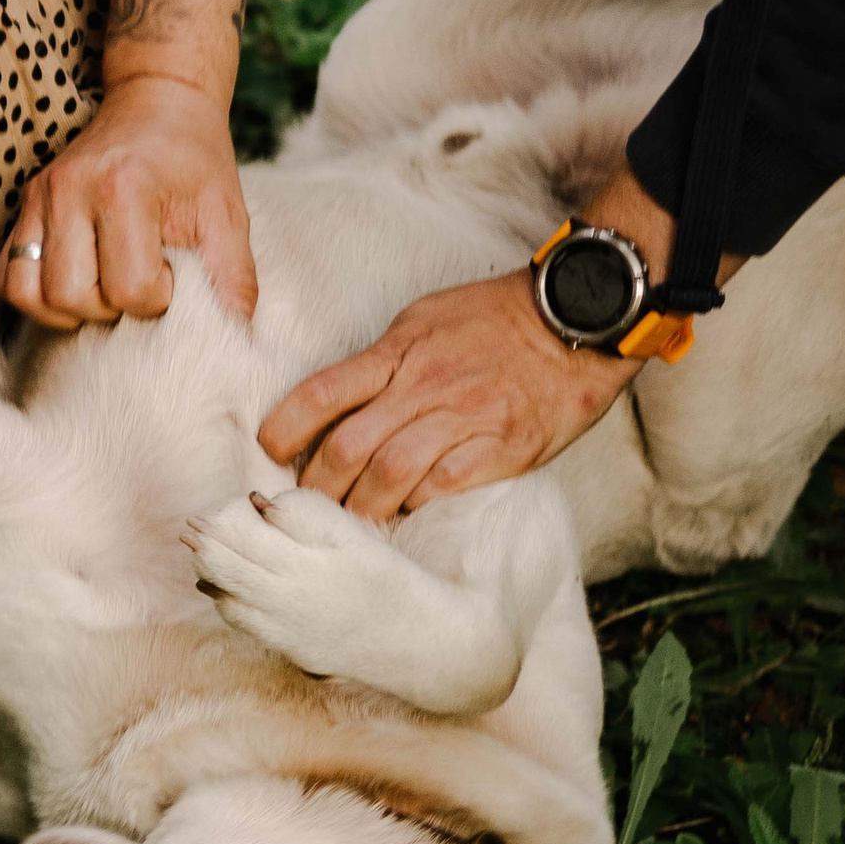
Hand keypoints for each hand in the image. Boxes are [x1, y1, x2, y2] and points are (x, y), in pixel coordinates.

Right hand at [0, 74, 258, 328]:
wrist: (157, 100)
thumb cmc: (193, 159)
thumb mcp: (225, 212)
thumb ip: (233, 276)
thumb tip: (236, 335)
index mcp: (124, 186)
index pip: (129, 288)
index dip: (157, 298)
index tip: (172, 272)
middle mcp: (70, 187)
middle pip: (70, 296)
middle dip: (109, 308)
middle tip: (138, 283)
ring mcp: (39, 195)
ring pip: (27, 293)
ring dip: (67, 308)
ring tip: (103, 287)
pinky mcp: (23, 205)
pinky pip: (5, 277)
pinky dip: (35, 294)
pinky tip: (74, 280)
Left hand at [261, 270, 637, 515]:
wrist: (573, 319)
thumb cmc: (494, 318)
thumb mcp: (423, 320)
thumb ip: (381, 360)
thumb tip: (338, 398)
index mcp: (397, 353)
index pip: (322, 393)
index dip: (285, 428)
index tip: (271, 452)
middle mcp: (424, 386)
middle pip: (348, 447)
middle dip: (318, 487)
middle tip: (305, 508)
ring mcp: (464, 418)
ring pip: (391, 474)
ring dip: (362, 509)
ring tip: (350, 525)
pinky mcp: (502, 447)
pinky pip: (445, 486)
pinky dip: (417, 507)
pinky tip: (405, 518)